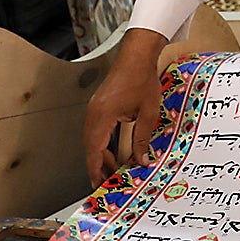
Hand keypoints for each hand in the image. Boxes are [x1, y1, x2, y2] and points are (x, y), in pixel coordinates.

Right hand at [82, 28, 169, 184]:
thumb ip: (142, 138)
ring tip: (114, 169)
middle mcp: (94, 114)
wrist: (137, 56)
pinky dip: (103, 143)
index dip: (95, 169)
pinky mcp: (100, 106)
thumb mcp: (147, 113)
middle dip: (99, 165)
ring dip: (102, 154)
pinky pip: (97, 130)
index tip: (97, 184)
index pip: (95, 150)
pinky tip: (114, 150)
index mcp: (102, 117)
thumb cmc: (141, 79)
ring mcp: (95, 109)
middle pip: (91, 147)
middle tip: (109, 181)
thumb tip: (141, 159)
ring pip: (93, 139)